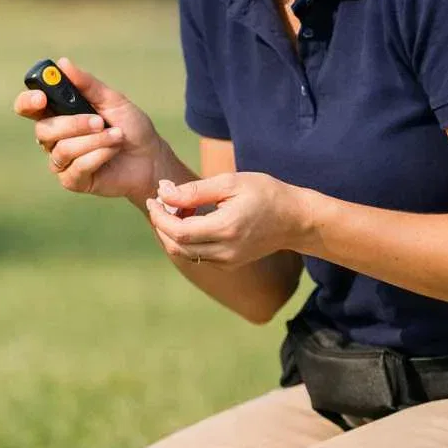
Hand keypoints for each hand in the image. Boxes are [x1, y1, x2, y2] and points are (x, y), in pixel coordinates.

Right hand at [12, 58, 165, 200]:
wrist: (151, 158)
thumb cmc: (131, 127)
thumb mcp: (112, 99)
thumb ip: (87, 84)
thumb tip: (62, 64)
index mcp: (59, 113)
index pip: (29, 107)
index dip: (28, 102)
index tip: (41, 98)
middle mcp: (55, 137)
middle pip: (43, 130)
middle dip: (74, 124)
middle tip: (100, 121)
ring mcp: (62, 160)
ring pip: (62, 149)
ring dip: (94, 140)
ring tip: (116, 136)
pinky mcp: (72, 180)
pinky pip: (76, 167)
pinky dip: (98, 156)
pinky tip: (112, 152)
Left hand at [145, 172, 311, 268]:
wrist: (295, 219)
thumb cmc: (265, 193)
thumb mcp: (230, 182)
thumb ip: (193, 190)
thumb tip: (163, 192)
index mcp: (226, 228)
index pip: (178, 231)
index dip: (159, 216)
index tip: (153, 198)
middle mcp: (225, 251)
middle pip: (177, 246)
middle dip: (162, 224)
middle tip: (161, 202)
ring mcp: (228, 262)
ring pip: (185, 253)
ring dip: (172, 233)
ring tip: (178, 208)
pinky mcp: (229, 265)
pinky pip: (198, 256)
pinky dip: (186, 240)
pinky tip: (192, 219)